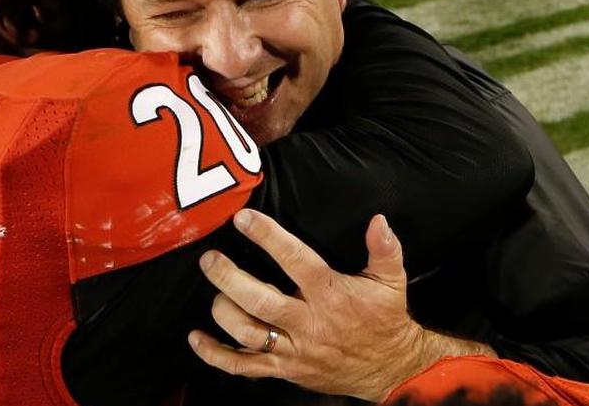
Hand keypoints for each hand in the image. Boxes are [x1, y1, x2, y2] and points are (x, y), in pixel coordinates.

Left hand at [189, 210, 492, 401]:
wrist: (391, 369)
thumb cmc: (385, 320)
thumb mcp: (391, 282)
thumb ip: (385, 250)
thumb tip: (378, 220)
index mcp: (331, 295)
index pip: (295, 261)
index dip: (268, 238)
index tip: (243, 219)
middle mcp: (308, 323)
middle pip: (260, 301)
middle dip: (229, 278)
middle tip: (210, 259)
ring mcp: (294, 349)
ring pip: (248, 334)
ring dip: (224, 312)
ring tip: (215, 291)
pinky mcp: (285, 369)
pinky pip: (245, 366)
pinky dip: (217, 355)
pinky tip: (196, 339)